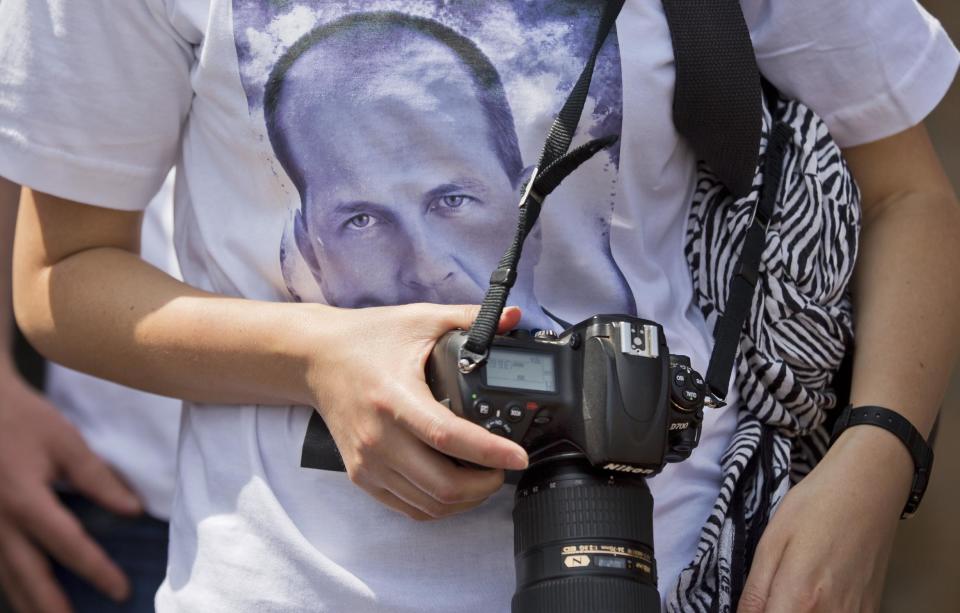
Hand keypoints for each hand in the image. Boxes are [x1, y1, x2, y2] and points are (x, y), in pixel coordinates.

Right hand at [0, 368, 142, 612]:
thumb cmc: (23, 418)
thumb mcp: (66, 442)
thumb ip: (98, 479)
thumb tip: (132, 511)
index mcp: (24, 499)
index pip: (68, 546)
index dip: (96, 571)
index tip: (121, 591)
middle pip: (27, 576)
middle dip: (52, 607)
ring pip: (4, 577)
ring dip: (28, 601)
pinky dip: (9, 584)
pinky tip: (24, 596)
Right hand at [309, 303, 527, 520]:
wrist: (314, 358)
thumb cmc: (367, 338)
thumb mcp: (419, 319)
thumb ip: (467, 319)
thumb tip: (512, 316)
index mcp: (395, 397)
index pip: (448, 436)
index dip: (490, 452)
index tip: (518, 456)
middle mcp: (379, 437)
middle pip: (443, 484)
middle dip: (485, 484)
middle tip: (504, 467)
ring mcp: (368, 461)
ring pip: (429, 504)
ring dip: (466, 499)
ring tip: (485, 477)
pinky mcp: (361, 475)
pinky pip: (408, 507)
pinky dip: (439, 505)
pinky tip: (455, 486)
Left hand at [738, 426, 912, 612]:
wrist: (867, 488)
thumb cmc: (815, 508)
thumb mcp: (769, 545)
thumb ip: (755, 594)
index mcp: (799, 600)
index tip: (754, 603)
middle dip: (776, 610)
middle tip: (770, 594)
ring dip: (797, 611)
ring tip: (790, 590)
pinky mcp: (871, 612)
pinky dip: (820, 611)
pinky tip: (815, 593)